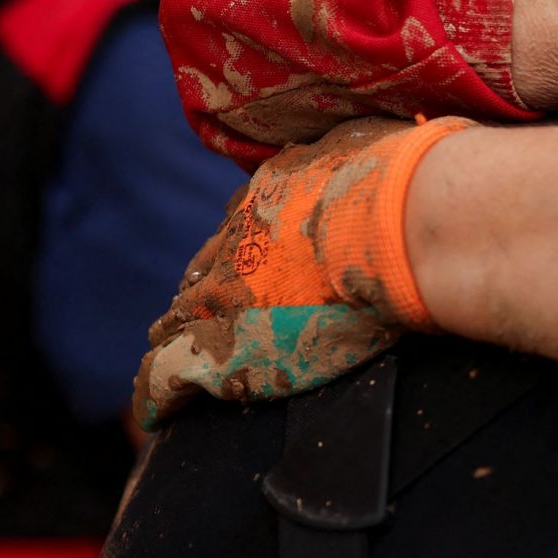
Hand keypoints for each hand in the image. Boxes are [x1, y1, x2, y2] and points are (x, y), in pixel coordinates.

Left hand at [136, 115, 475, 427]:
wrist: (401, 224)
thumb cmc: (403, 185)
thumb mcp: (373, 146)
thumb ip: (359, 154)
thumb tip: (378, 149)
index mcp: (271, 192)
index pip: (242, 223)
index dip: (241, 247)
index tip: (244, 262)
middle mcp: (238, 238)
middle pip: (207, 268)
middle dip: (204, 289)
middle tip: (204, 312)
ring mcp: (223, 292)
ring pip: (180, 317)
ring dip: (177, 335)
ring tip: (168, 356)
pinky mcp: (221, 345)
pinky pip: (167, 373)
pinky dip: (157, 391)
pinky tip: (154, 412)